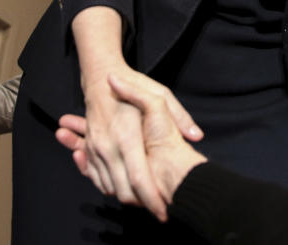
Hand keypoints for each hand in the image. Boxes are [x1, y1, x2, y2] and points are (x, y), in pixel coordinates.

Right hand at [68, 5, 202, 216]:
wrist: (101, 76)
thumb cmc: (135, 84)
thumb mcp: (161, 95)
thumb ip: (179, 117)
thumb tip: (197, 135)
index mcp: (127, 136)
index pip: (140, 179)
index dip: (152, 198)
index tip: (165, 209)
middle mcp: (108, 146)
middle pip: (123, 190)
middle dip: (142, 204)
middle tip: (160, 210)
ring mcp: (96, 149)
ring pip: (108, 187)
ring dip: (127, 197)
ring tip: (148, 200)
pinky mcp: (90, 148)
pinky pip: (97, 177)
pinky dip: (111, 186)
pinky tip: (127, 186)